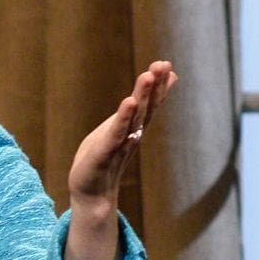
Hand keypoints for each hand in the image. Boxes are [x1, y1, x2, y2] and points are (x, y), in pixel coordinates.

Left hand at [66, 60, 177, 209]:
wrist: (91, 195)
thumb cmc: (102, 160)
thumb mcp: (116, 131)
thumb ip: (130, 114)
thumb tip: (140, 100)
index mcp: (133, 127)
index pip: (149, 103)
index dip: (158, 85)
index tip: (167, 65)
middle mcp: (131, 134)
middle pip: (146, 106)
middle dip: (155, 85)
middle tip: (164, 64)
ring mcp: (119, 143)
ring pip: (133, 116)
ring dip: (142, 96)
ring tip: (148, 75)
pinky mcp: (104, 153)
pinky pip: (116, 133)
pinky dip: (123, 118)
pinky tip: (129, 102)